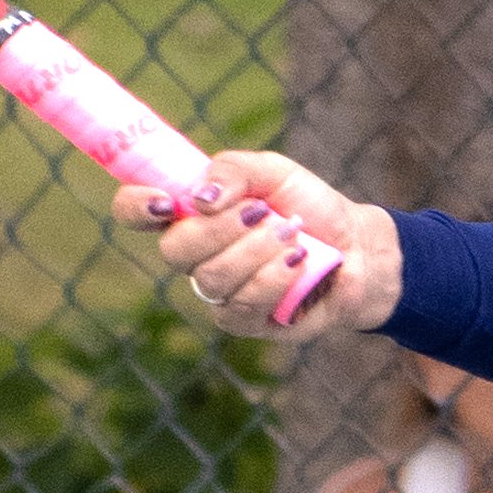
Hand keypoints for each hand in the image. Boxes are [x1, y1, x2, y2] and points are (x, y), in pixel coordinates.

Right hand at [128, 146, 402, 339]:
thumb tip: (199, 199)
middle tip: (262, 212)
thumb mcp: (273, 171)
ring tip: (292, 233)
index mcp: (191, 214)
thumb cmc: (308, 206)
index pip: (136, 212)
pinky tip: (299, 262)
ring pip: (211, 278)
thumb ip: (233, 171)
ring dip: (257, 250)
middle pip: (175, 250)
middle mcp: (196, 256)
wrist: (357, 246)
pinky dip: (275, 277)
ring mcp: (218, 292)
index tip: (165, 201)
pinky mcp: (245, 321)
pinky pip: (242, 304)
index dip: (135, 206)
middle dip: (222, 228)